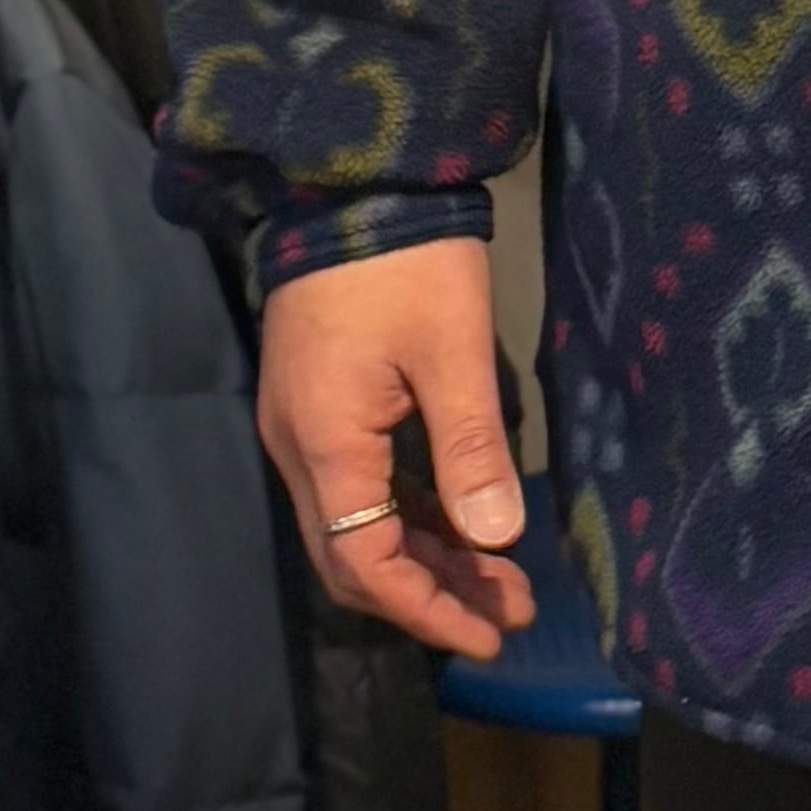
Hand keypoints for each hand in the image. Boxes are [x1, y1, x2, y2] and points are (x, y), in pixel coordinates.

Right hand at [259, 237, 536, 658]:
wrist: (351, 179)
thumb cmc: (408, 262)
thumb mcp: (454, 350)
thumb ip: (470, 447)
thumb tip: (498, 540)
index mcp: (325, 444)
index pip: (366, 562)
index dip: (429, 608)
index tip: (491, 630)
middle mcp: (299, 449)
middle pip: (356, 556)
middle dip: (433, 592)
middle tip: (511, 608)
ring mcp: (302, 426)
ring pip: (356, 524)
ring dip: (425, 555)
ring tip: (503, 576)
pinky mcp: (318, 403)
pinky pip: (359, 484)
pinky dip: (408, 513)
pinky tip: (462, 520)